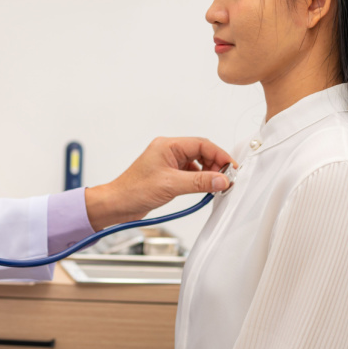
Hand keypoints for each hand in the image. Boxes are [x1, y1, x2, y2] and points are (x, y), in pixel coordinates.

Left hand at [85, 137, 235, 230]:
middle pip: (201, 152)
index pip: (201, 144)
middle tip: (225, 179)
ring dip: (208, 173)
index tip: (231, 168)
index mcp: (167, 146)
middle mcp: (168, 151)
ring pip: (196, 163)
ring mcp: (168, 163)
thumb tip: (220, 180)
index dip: (219, 155)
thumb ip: (199, 182)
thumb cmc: (133, 190)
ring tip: (216, 185)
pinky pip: (190, 173)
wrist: (117, 204)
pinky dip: (199, 180)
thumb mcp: (171, 185)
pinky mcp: (168, 175)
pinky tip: (203, 188)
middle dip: (215, 164)